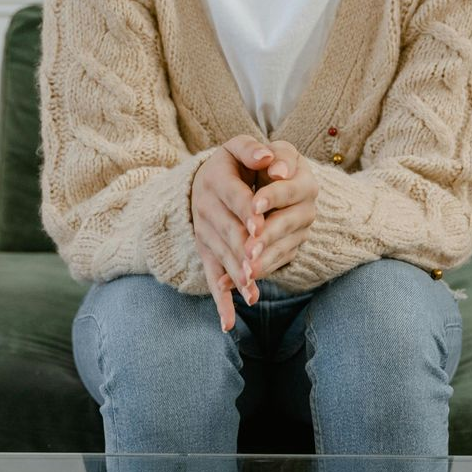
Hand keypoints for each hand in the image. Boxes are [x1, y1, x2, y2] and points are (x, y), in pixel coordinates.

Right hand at [193, 135, 279, 331]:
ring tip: (252, 293)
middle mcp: (206, 209)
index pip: (235, 197)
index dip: (248, 211)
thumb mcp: (238, 148)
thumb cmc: (232, 163)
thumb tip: (269, 158)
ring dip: (236, 276)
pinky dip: (221, 302)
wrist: (202, 179)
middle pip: (228, 232)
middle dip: (242, 249)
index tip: (260, 224)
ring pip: (222, 257)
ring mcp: (205, 234)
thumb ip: (254, 150)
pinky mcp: (208, 253)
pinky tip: (229, 324)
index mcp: (216, 180)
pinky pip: (213, 279)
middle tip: (255, 265)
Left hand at [246, 140, 317, 279]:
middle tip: (250, 248)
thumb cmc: (250, 163)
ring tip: (246, 273)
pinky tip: (237, 285)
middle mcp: (306, 207)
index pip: (289, 189)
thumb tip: (268, 159)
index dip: (272, 196)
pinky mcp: (289, 249)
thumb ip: (253, 149)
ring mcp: (299, 231)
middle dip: (268, 236)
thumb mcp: (246, 150)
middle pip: (288, 223)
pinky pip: (274, 265)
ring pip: (283, 249)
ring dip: (265, 262)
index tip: (254, 205)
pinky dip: (256, 275)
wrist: (254, 183)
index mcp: (303, 178)